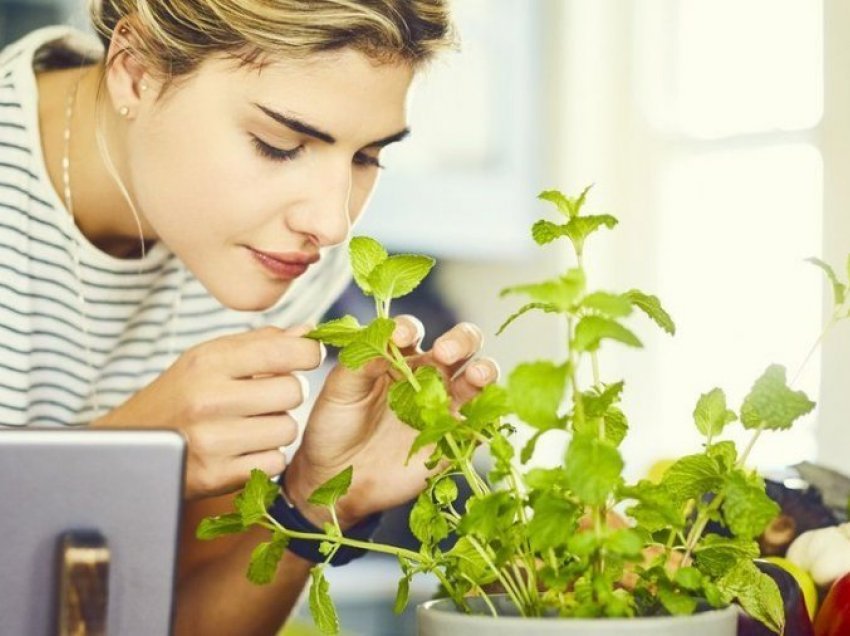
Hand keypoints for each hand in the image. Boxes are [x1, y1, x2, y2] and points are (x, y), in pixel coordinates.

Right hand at [93, 326, 322, 499]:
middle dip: (287, 395)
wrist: (126, 447)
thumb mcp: (207, 358)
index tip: (303, 359)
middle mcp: (209, 399)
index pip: (286, 351)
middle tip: (266, 398)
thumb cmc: (177, 396)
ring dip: (277, 428)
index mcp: (209, 362)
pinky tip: (242, 450)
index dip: (307, 354)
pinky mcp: (215, 476)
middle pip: (293, 392)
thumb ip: (260, 343)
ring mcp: (211, 440)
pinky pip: (274, 463)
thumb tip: (307, 331)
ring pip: (287, 430)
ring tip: (250, 425)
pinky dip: (265, 458)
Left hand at [285, 316, 499, 528]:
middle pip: (459, 344)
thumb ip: (359, 362)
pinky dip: (489, 414)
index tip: (400, 338)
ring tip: (478, 375)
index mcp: (397, 356)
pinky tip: (483, 414)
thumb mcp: (339, 391)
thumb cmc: (335, 427)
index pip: (411, 331)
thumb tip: (385, 340)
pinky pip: (481, 421)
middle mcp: (427, 374)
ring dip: (484, 370)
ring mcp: (444, 404)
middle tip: (446, 351)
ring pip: (477, 377)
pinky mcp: (454, 436)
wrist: (339, 478)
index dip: (409, 329)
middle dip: (461, 340)